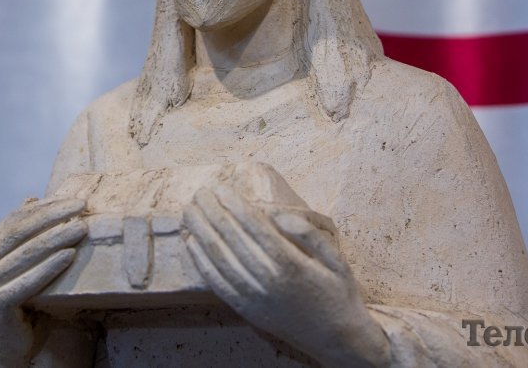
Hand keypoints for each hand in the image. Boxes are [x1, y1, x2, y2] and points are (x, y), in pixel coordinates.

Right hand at [0, 197, 86, 366]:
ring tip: (82, 229)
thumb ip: (25, 231)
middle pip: (24, 231)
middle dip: (55, 217)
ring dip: (57, 238)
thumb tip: (32, 198)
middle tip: (83, 208)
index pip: (21, 217)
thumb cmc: (20, 293)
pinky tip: (69, 256)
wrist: (7, 338)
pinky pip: (28, 282)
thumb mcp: (21, 259)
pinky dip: (49, 267)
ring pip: (27, 254)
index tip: (76, 200)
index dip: (48, 206)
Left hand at [182, 185, 389, 366]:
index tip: (221, 188)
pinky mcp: (246, 310)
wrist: (336, 338)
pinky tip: (191, 243)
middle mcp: (268, 282)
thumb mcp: (336, 259)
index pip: (254, 228)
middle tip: (200, 192)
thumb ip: (308, 233)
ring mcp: (254, 298)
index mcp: (291, 265)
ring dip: (201, 232)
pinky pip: (217, 283)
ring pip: (219, 259)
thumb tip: (278, 213)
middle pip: (232, 240)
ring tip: (189, 211)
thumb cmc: (338, 292)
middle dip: (213, 212)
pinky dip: (200, 262)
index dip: (235, 206)